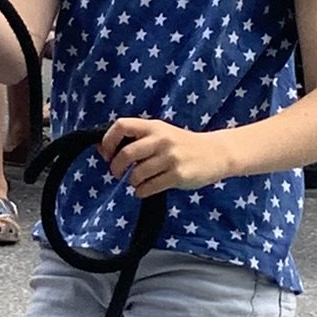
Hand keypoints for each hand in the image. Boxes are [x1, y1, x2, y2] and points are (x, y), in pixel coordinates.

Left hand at [101, 116, 230, 195]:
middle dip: (116, 168)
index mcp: (154, 126)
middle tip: (117, 174)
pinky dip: (141, 191)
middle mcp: (161, 139)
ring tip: (138, 181)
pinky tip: (145, 189)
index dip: (108, 140)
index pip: (121, 125)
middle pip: (126, 154)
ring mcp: (170, 157)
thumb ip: (135, 139)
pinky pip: (148, 187)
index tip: (107, 154)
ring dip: (132, 182)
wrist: (215, 153)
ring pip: (136, 174)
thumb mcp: (160, 134)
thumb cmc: (181, 144)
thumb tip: (100, 149)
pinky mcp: (178, 175)